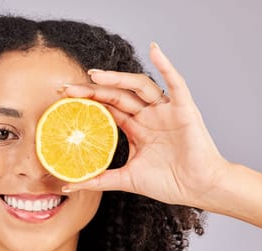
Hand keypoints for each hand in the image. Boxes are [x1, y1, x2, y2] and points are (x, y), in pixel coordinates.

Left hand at [60, 42, 229, 207]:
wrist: (199, 189)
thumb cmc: (168, 183)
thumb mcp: (126, 180)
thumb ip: (98, 180)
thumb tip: (67, 186)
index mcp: (135, 128)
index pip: (106, 107)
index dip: (86, 100)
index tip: (62, 96)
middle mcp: (148, 115)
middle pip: (116, 95)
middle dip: (92, 90)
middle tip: (67, 88)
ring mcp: (165, 110)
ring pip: (139, 86)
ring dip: (117, 78)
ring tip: (94, 75)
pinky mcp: (184, 109)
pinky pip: (176, 82)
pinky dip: (166, 64)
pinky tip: (154, 50)